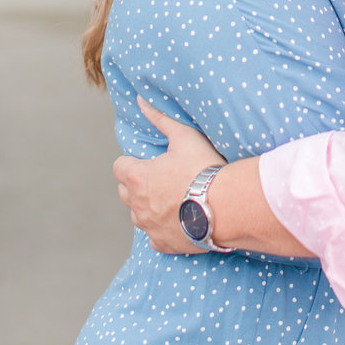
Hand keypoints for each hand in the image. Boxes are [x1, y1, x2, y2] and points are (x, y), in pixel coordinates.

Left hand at [113, 98, 223, 253]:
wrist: (225, 206)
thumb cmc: (204, 168)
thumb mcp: (184, 136)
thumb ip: (160, 119)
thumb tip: (140, 101)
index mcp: (138, 177)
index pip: (119, 167)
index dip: (132, 162)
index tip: (150, 162)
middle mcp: (137, 204)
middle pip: (124, 192)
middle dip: (137, 184)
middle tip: (162, 178)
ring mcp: (149, 227)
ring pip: (137, 216)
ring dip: (147, 207)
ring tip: (173, 198)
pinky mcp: (163, 244)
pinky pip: (154, 237)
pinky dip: (162, 228)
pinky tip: (180, 219)